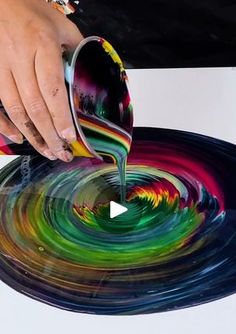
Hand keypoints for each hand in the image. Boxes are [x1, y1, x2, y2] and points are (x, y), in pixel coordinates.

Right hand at [0, 0, 82, 160]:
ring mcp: (1, 65)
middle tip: (61, 152)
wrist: (2, 0)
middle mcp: (19, 56)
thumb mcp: (62, 25)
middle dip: (49, 134)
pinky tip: (19, 138)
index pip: (52, 88)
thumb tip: (89, 79)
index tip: (69, 136)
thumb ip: (77, 52)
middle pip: (34, 105)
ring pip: (15, 109)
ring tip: (48, 151)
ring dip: (32, 135)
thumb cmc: (32, 10)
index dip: (60, 117)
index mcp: (41, 43)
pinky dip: (5, 125)